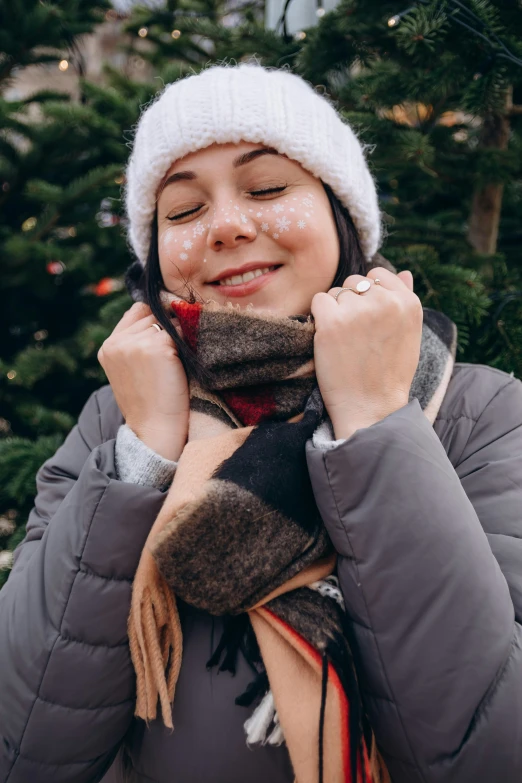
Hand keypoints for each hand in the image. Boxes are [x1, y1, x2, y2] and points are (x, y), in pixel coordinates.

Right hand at [97, 302, 188, 461]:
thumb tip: (161, 316)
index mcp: (108, 347)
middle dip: (166, 329)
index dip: (153, 321)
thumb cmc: (148, 404)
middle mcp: (117, 342)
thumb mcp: (130, 371)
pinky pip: (180, 333)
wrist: (154, 430)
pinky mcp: (156, 347)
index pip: (136, 311)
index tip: (164, 341)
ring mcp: (135, 343)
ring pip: (166, 323)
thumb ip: (135, 344)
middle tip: (169, 359)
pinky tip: (179, 368)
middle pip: (152, 314)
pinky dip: (185, 347)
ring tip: (173, 367)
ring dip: (176, 339)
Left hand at [310, 268, 422, 439]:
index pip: (378, 275)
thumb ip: (405, 301)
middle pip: (354, 282)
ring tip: (345, 341)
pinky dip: (318, 318)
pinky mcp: (332, 322)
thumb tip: (406, 273)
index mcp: (408, 303)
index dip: (368, 294)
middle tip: (355, 336)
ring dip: (334, 311)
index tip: (367, 319)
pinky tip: (329, 339)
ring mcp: (358, 311)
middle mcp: (385, 302)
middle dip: (350, 302)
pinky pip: (318, 301)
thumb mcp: (409, 335)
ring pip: (335, 293)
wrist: (370, 409)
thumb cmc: (388, 375)